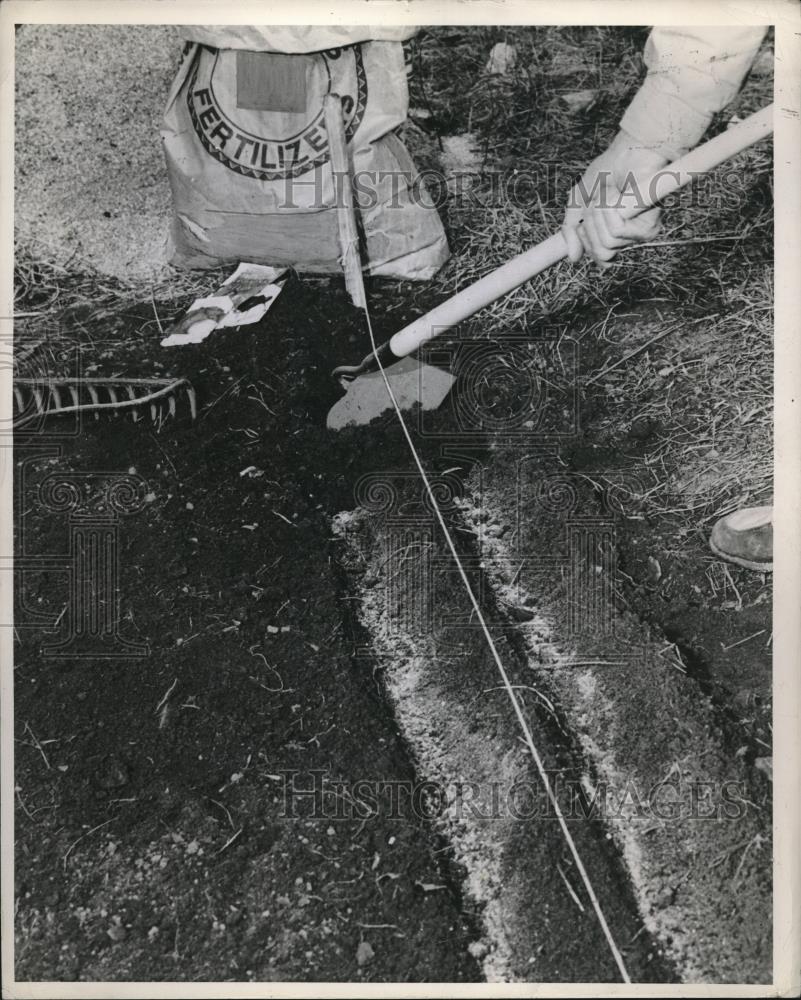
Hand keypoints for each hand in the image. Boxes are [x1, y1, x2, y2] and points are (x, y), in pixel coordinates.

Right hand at [562, 130, 669, 264]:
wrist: (629, 152)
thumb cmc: (609, 170)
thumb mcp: (579, 201)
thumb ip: (571, 229)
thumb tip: (573, 257)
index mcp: (616, 234)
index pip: (599, 254)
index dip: (586, 237)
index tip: (587, 218)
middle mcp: (629, 238)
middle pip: (600, 251)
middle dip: (592, 222)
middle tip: (601, 199)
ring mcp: (639, 234)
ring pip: (607, 241)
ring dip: (601, 212)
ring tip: (613, 193)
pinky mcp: (647, 227)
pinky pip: (616, 230)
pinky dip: (611, 208)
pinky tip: (622, 195)